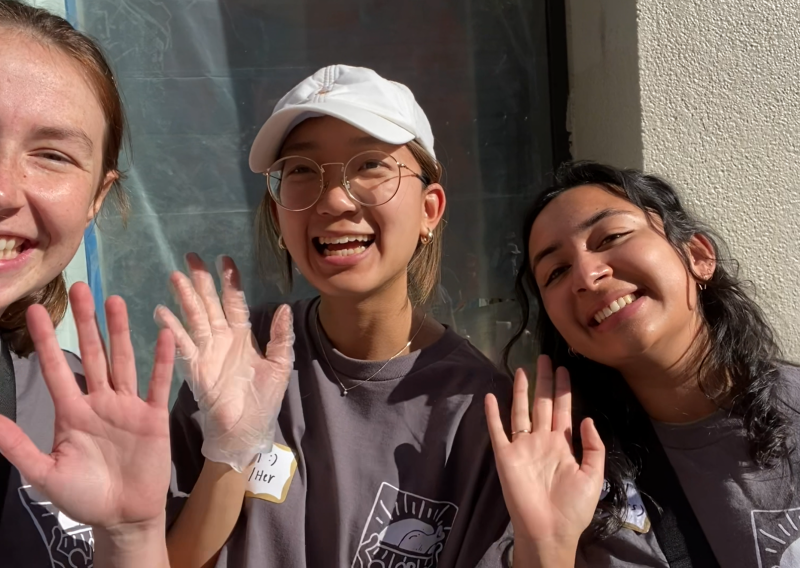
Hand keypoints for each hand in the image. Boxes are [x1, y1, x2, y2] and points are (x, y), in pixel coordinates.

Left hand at [0, 282, 173, 528]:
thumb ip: (19, 446)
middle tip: (80, 288)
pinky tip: (164, 335)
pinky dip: (162, 361)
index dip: (47, 341)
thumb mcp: (45, 473)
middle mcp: (100, 401)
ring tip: (115, 301)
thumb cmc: (84, 496)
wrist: (124, 516)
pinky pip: (157, 384)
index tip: (35, 312)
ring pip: (123, 362)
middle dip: (86, 322)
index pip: (57, 369)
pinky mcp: (153, 416)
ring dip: (120, 332)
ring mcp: (128, 406)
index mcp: (72, 412)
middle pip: (92, 354)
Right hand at [154, 254, 294, 471]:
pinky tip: (161, 311)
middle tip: (191, 256)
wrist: (247, 430)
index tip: (225, 259)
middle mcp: (222, 338)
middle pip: (209, 303)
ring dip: (184, 297)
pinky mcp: (194, 366)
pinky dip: (171, 327)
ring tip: (175, 276)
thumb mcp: (280, 366)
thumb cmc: (264, 400)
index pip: (235, 302)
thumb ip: (281, 337)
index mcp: (243, 336)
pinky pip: (181, 342)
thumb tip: (283, 308)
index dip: (230, 281)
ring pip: (194, 316)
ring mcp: (206, 350)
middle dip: (200, 281)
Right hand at [485, 355, 604, 555]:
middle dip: (544, 381)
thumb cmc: (573, 508)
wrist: (550, 530)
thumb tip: (586, 418)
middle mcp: (542, 440)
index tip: (564, 369)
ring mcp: (522, 447)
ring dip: (520, 390)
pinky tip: (490, 396)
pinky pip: (497, 430)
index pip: (563, 410)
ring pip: (520, 411)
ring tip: (521, 369)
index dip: (564, 389)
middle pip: (542, 404)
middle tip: (544, 358)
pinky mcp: (505, 456)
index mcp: (563, 445)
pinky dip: (492, 414)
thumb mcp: (594, 476)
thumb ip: (593, 447)